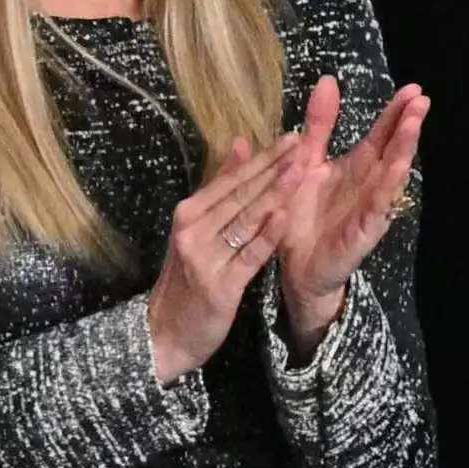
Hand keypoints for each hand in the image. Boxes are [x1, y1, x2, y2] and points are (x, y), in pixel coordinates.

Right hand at [144, 134, 295, 382]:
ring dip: (275, 193)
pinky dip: (266, 236)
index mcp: (190, 213)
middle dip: (274, 167)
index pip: (232, 178)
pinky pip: (248, 255)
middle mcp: (194, 229)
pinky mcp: (219, 284)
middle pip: (240, 193)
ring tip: (302, 169)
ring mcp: (204, 256)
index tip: (293, 135)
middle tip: (305, 143)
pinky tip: (285, 217)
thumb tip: (240, 143)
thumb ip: (221, 188)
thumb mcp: (198, 230)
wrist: (163, 332)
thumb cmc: (187, 278)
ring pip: (245, 219)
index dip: (264, 157)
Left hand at [267, 74, 427, 361]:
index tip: (412, 89)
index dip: (396, 112)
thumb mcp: (306, 161)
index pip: (381, 134)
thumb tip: (328, 81)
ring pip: (391, 175)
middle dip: (407, 125)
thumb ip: (319, 125)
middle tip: (421, 100)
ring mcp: (369, 208)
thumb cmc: (302, 215)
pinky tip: (397, 169)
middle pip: (392, 150)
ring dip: (403, 150)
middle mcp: (368, 185)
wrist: (293, 266)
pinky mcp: (362, 230)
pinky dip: (387, 188)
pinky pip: (377, 207)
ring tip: (413, 125)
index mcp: (355, 167)